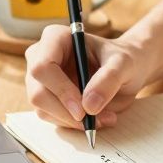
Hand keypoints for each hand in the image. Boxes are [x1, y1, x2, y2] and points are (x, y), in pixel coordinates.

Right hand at [23, 27, 152, 129]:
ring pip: (43, 109)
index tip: (83, 110)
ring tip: (105, 118)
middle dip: (66, 112)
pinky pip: (51, 118)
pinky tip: (96, 119)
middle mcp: (41, 57)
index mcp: (55, 38)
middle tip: (94, 121)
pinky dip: (73, 124)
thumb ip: (108, 80)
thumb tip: (88, 106)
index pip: (42, 67)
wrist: (125, 72)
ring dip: (73, 121)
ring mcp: (40, 80)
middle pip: (38, 93)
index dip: (60, 90)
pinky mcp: (46, 98)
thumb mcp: (123, 64)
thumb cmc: (122, 60)